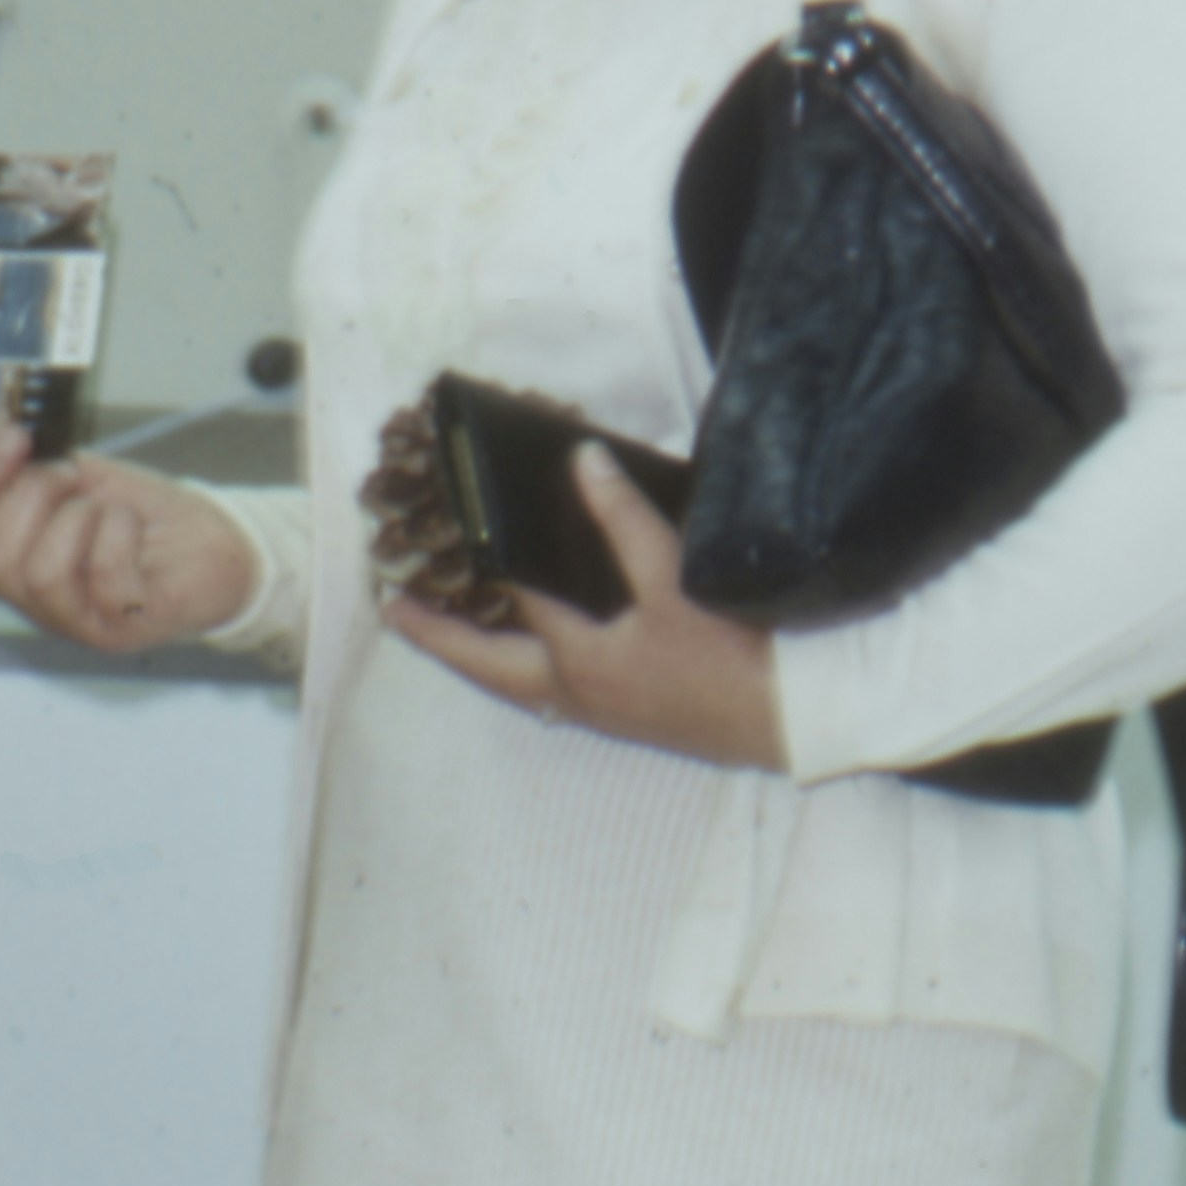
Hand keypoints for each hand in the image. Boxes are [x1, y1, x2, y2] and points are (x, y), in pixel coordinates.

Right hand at [0, 409, 261, 653]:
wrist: (213, 543)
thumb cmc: (144, 516)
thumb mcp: (86, 478)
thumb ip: (41, 460)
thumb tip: (1, 425)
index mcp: (15, 554)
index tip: (12, 432)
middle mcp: (34, 597)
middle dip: (30, 496)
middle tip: (70, 475)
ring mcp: (77, 620)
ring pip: (42, 572)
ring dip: (77, 518)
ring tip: (106, 509)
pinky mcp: (122, 628)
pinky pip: (105, 575)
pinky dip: (119, 533)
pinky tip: (133, 527)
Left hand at [377, 443, 791, 769]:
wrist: (789, 722)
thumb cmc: (732, 658)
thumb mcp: (675, 581)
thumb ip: (625, 521)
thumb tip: (584, 463)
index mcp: (578, 661)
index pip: (517, 598)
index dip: (490, 554)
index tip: (463, 518)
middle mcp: (576, 694)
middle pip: (487, 665)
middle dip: (439, 637)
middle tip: (395, 612)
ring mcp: (600, 712)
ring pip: (518, 686)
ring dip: (482, 659)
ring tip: (450, 635)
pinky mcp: (627, 719)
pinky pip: (554, 694)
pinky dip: (530, 671)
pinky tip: (538, 658)